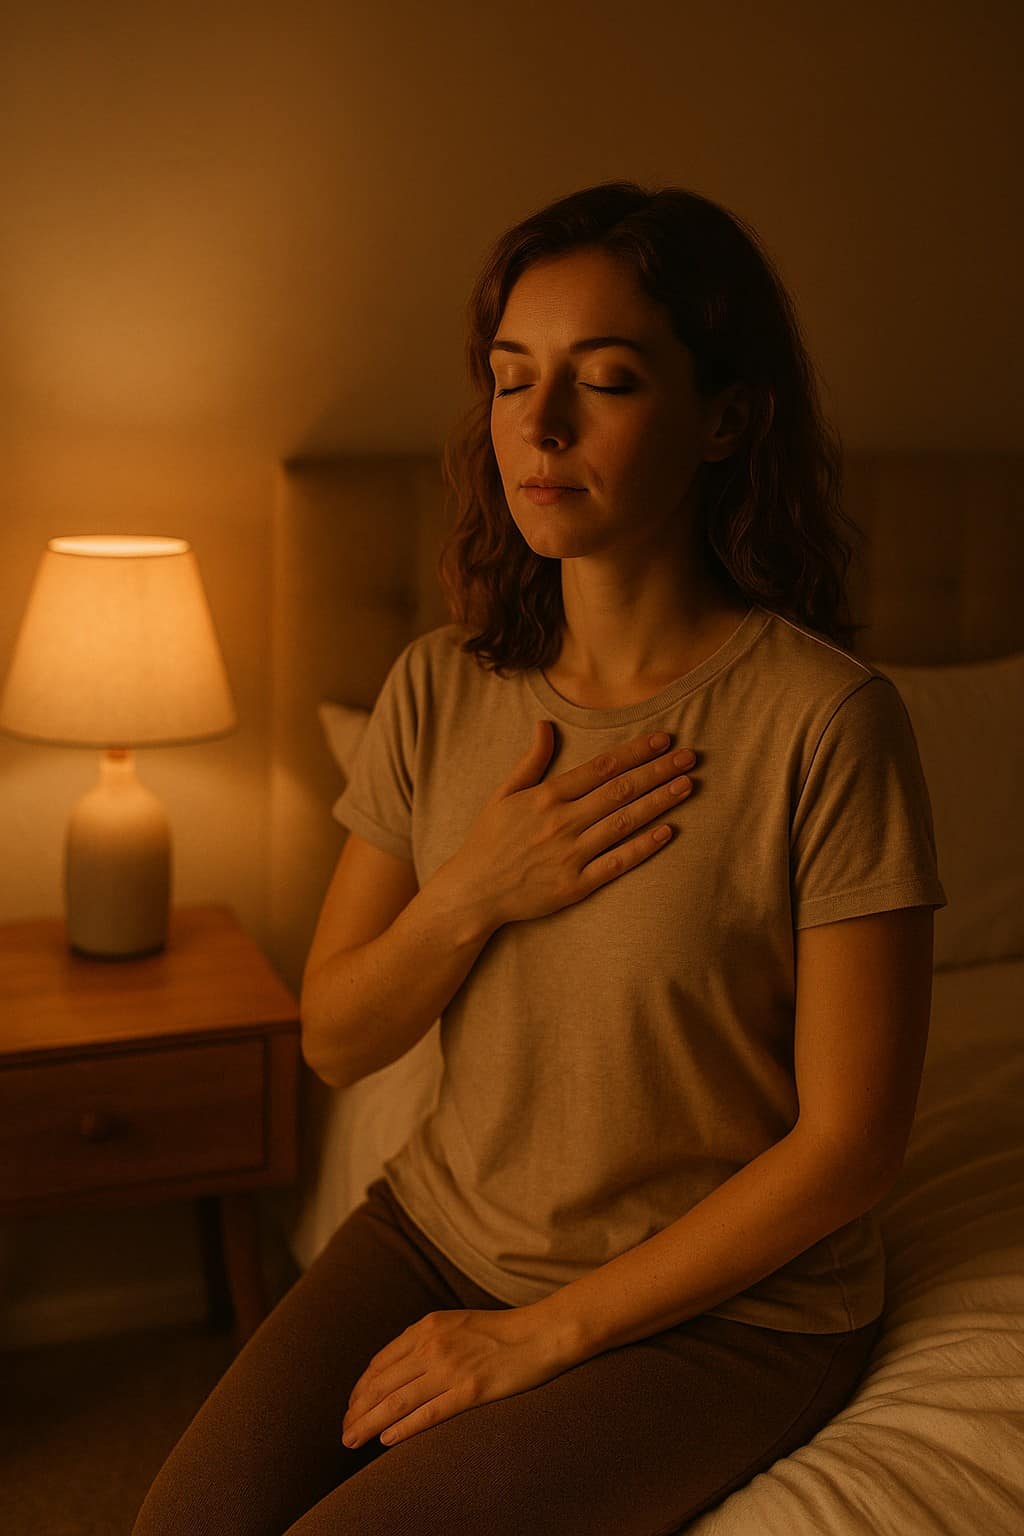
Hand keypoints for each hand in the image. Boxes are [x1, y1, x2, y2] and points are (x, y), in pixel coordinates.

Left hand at [340, 1304, 571, 1449]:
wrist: (541, 1334)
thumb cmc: (501, 1331)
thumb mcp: (456, 1324)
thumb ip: (428, 1340)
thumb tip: (398, 1368)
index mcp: (428, 1327)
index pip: (381, 1362)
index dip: (361, 1388)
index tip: (352, 1407)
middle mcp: (433, 1345)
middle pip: (383, 1383)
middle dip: (358, 1410)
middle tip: (344, 1432)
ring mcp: (451, 1368)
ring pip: (397, 1401)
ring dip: (370, 1423)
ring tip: (352, 1441)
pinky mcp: (470, 1391)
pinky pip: (428, 1413)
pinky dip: (403, 1428)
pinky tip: (386, 1440)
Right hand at [440, 722, 696, 928]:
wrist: (473, 892)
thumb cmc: (489, 840)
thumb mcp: (504, 794)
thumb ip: (531, 761)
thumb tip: (545, 725)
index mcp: (545, 796)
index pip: (601, 767)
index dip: (635, 751)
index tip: (662, 739)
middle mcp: (561, 822)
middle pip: (620, 791)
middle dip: (657, 771)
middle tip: (689, 756)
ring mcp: (570, 854)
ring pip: (624, 823)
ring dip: (659, 802)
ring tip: (687, 785)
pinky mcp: (576, 885)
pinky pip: (617, 863)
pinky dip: (643, 847)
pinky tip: (668, 831)